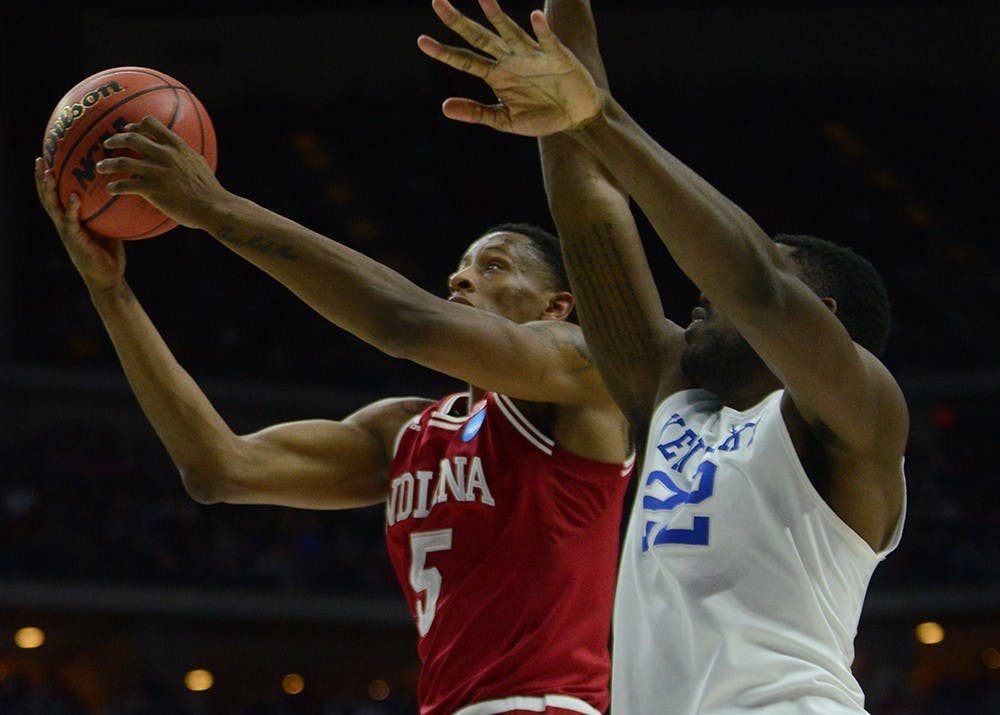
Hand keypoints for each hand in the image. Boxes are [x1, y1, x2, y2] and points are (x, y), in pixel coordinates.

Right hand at [35, 157, 125, 293]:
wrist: (108, 279)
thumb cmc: (109, 254)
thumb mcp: (108, 228)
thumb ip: (108, 212)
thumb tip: (123, 192)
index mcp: (69, 221)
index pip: (55, 196)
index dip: (48, 179)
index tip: (46, 159)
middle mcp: (64, 225)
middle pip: (47, 198)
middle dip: (41, 179)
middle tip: (39, 159)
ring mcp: (68, 233)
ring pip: (54, 208)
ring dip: (49, 191)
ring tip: (48, 173)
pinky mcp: (77, 242)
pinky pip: (72, 223)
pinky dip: (72, 209)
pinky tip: (74, 197)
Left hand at [97, 116, 226, 231]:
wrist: (212, 206)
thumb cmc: (209, 189)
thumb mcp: (199, 164)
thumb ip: (185, 155)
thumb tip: (181, 154)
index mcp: (176, 146)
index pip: (151, 124)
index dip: (136, 125)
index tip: (129, 129)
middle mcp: (164, 154)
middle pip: (132, 138)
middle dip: (115, 139)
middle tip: (108, 144)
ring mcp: (156, 171)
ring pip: (122, 162)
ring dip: (107, 164)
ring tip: (100, 167)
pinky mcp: (151, 189)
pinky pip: (126, 185)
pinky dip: (115, 187)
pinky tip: (110, 190)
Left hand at [418, 0, 601, 135]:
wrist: (575, 117)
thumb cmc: (540, 116)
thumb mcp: (505, 120)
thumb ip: (476, 112)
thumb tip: (444, 107)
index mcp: (496, 75)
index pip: (465, 61)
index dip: (444, 52)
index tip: (422, 42)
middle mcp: (510, 59)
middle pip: (479, 36)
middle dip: (458, 22)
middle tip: (436, 2)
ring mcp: (531, 55)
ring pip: (509, 32)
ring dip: (497, 16)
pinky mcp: (556, 55)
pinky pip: (546, 40)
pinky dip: (541, 30)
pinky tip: (535, 17)